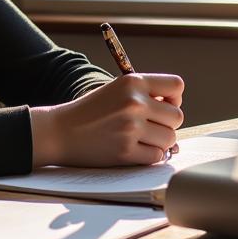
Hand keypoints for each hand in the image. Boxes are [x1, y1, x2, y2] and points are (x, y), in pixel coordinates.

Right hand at [29, 73, 184, 167]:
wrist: (60, 131)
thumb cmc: (91, 111)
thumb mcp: (117, 90)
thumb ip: (145, 95)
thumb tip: (176, 111)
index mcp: (133, 81)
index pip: (176, 86)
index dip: (174, 98)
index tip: (162, 106)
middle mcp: (134, 102)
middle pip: (177, 116)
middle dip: (166, 124)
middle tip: (149, 127)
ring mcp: (130, 127)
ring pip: (170, 138)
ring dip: (159, 142)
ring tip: (140, 138)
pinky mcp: (126, 151)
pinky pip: (157, 156)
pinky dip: (148, 156)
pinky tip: (133, 149)